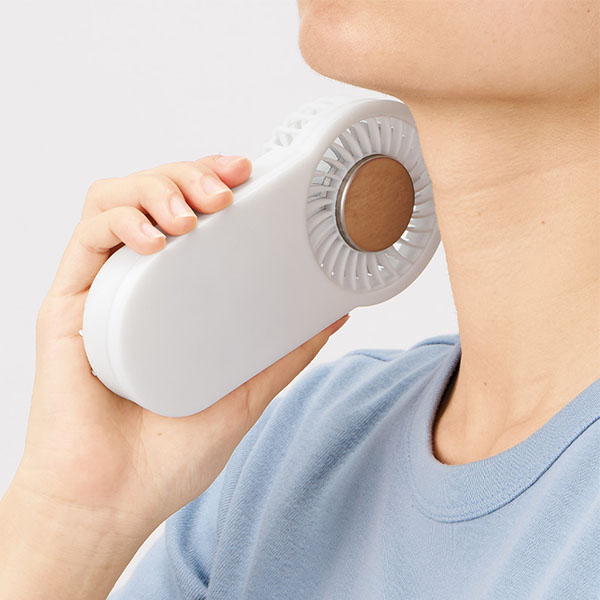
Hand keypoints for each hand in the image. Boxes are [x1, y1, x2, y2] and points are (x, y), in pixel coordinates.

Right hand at [1, 155, 348, 598]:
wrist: (112, 502)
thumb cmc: (166, 456)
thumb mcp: (244, 394)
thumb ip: (284, 354)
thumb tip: (331, 316)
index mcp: (172, 300)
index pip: (188, 217)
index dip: (211, 182)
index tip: (248, 174)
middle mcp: (134, 286)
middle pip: (152, 196)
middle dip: (189, 174)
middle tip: (226, 188)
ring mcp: (100, 292)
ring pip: (115, 201)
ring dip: (155, 187)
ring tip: (192, 212)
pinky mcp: (67, 306)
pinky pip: (85, 240)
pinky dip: (121, 222)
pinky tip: (156, 240)